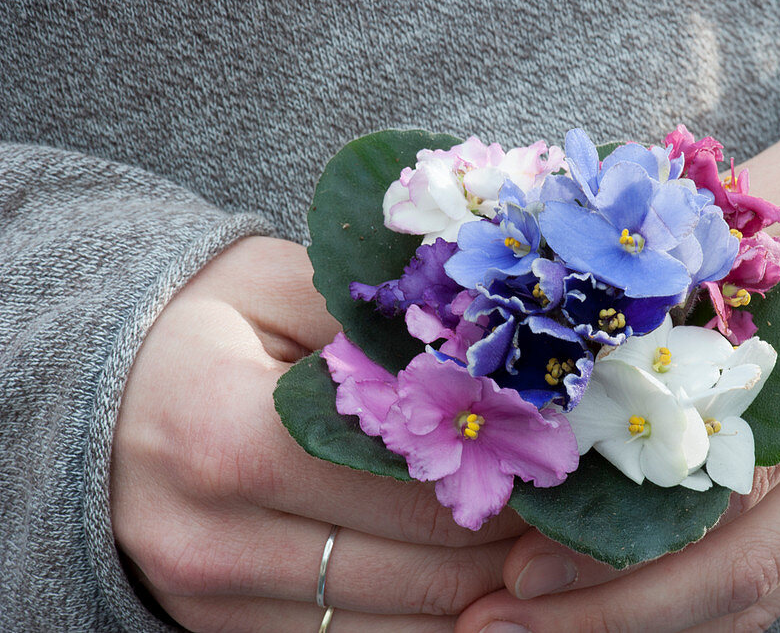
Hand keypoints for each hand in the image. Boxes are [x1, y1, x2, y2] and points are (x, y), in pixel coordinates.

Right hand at [111, 236, 527, 631]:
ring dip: (483, 599)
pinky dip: (425, 625)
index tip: (567, 465)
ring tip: (542, 556)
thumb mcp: (276, 287)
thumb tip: (489, 360)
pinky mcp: (222, 631)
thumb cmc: (197, 325)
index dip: (501, 478)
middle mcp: (212, 540)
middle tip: (579, 519)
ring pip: (396, 628)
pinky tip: (474, 587)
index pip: (405, 484)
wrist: (94, 394)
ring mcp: (211, 601)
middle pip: (415, 569)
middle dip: (512, 547)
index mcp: (224, 438)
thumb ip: (372, 322)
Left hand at [455, 108, 779, 631]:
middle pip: (739, 592)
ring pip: (744, 598)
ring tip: (520, 619)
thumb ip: (692, 306)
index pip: (744, 540)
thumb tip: (554, 380)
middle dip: (611, 620)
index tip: (521, 571)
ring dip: (629, 618)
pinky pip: (748, 560)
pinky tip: (587, 590)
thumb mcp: (771, 235)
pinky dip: (667, 588)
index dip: (631, 574)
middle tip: (492, 624)